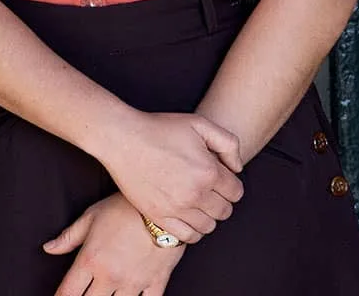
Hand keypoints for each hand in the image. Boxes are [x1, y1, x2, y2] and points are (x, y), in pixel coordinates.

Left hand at [45, 193, 184, 295]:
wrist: (162, 207)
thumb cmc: (124, 208)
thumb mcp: (91, 217)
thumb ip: (68, 237)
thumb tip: (49, 248)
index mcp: (91, 260)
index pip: (68, 292)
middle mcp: (111, 276)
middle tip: (84, 293)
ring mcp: (134, 283)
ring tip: (107, 294)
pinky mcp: (156, 283)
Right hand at [90, 110, 242, 244]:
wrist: (121, 138)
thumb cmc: (158, 128)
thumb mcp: (199, 123)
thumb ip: (228, 143)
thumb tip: (237, 168)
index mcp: (208, 171)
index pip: (236, 192)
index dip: (230, 184)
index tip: (218, 177)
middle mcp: (195, 194)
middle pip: (224, 211)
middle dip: (220, 199)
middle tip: (206, 188)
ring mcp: (176, 208)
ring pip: (208, 226)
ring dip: (207, 215)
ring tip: (195, 201)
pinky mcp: (158, 216)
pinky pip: (187, 236)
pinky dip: (192, 230)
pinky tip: (185, 215)